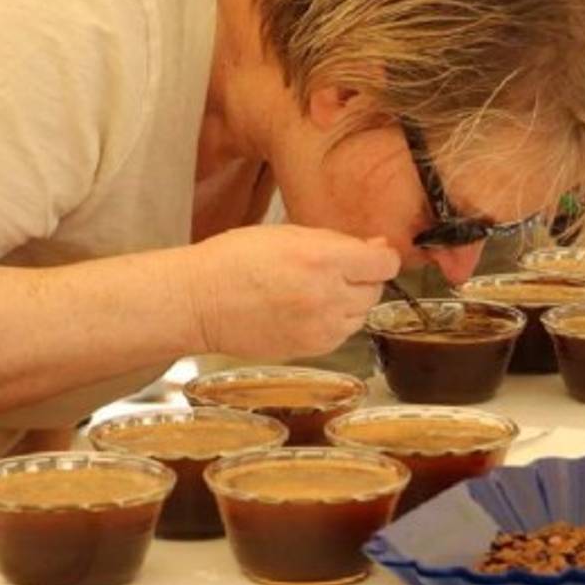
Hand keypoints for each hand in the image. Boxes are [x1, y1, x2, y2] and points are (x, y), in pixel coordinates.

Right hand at [184, 224, 399, 358]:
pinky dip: (335, 322)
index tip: (371, 253)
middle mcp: (328, 296)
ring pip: (362, 314)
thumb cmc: (236, 259)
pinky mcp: (312, 350)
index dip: (380, 256)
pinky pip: (343, 334)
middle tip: (335, 270)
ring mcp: (321, 328)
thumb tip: (375, 249)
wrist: (199, 303)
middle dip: (363, 278)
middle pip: (376, 289)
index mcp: (322, 259)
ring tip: (319, 290)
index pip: (384, 263)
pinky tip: (310, 309)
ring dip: (351, 301)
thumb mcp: (288, 234)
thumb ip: (336, 241)